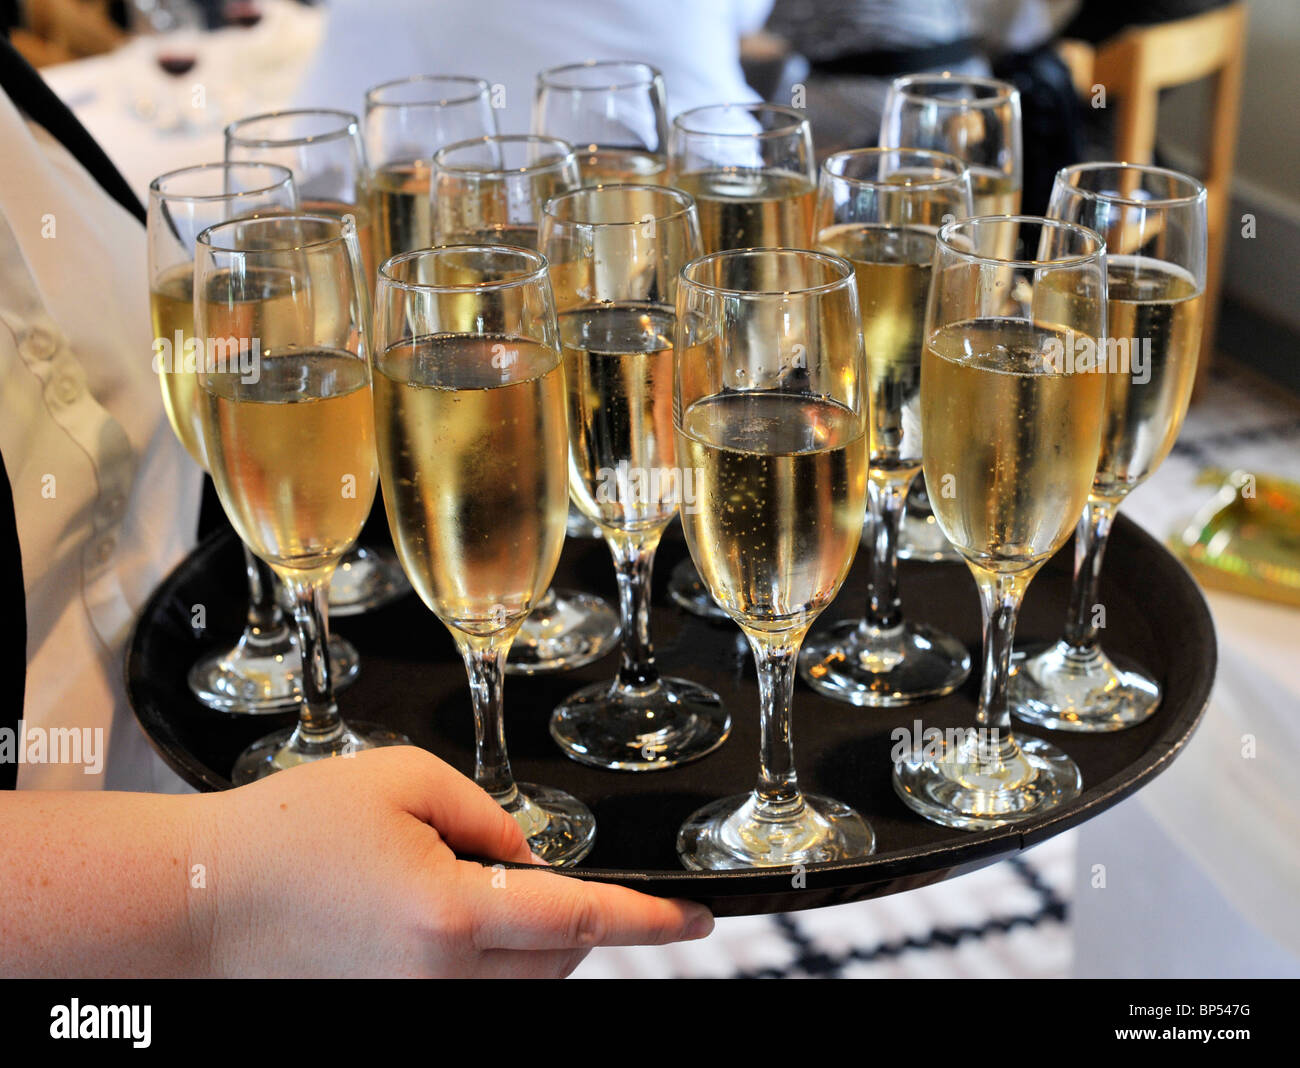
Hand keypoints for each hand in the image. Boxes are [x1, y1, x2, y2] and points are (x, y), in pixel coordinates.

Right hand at [188, 747, 712, 976]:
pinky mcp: (389, 1017)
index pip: (580, 920)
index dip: (651, 922)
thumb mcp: (402, 782)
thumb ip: (489, 814)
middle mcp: (440, 982)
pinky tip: (443, 918)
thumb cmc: (287, 835)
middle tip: (524, 864)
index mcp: (450, 917)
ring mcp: (414, 1010)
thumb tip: (529, 856)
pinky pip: (474, 995)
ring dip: (529, 938)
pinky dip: (487, 960)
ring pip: (522, 983)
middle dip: (574, 914)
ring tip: (465, 885)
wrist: (196, 904)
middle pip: (558, 957)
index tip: (698, 923)